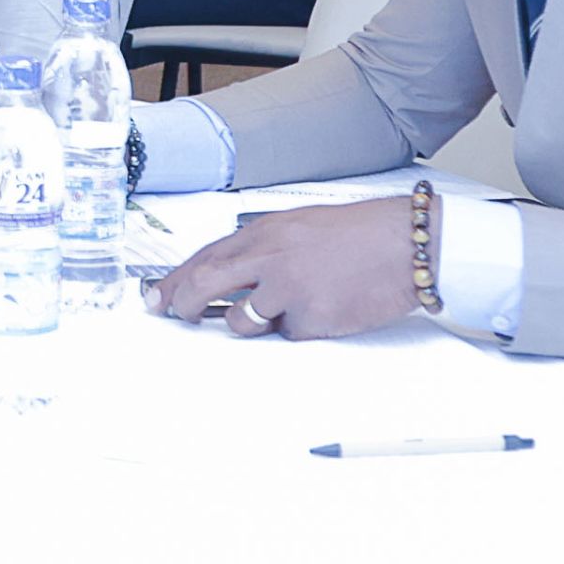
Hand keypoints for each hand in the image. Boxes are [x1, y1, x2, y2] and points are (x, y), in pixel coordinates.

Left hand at [152, 198, 423, 339]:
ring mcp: (289, 288)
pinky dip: (300, 329)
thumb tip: (227, 279)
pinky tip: (327, 309)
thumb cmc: (358, 236)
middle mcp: (270, 256)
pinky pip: (289, 335)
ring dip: (251, 324)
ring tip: (285, 309)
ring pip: (242, 321)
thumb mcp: (299, 227)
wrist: (406, 244)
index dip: (176, 280)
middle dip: (184, 304)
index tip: (157, 297)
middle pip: (205, 284)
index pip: (205, 257)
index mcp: (265, 232)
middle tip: (179, 317)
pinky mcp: (312, 317)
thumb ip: (262, 250)